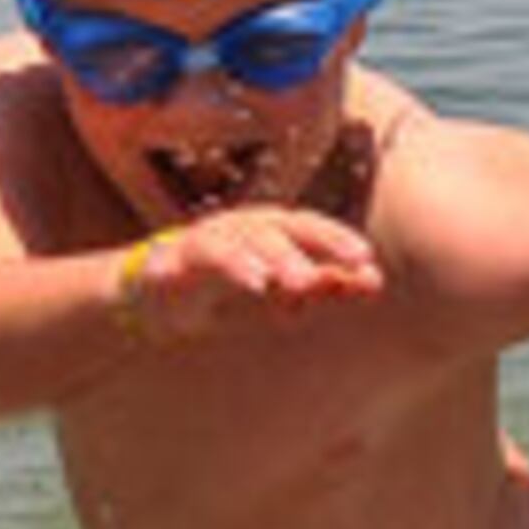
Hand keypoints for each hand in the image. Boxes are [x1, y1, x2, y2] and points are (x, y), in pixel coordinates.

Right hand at [122, 204, 383, 343]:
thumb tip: (376, 280)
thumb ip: (324, 287)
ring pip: (246, 239)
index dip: (336, 239)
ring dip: (275, 258)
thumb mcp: (279, 295)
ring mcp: (209, 238)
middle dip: (315, 245)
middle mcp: (241, 227)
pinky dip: (233, 266)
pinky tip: (255, 282)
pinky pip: (208, 255)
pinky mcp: (177, 256)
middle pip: (282, 227)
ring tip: (299, 281)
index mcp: (268, 231)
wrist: (152, 302)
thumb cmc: (223, 292)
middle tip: (347, 266)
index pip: (308, 227)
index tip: (366, 258)